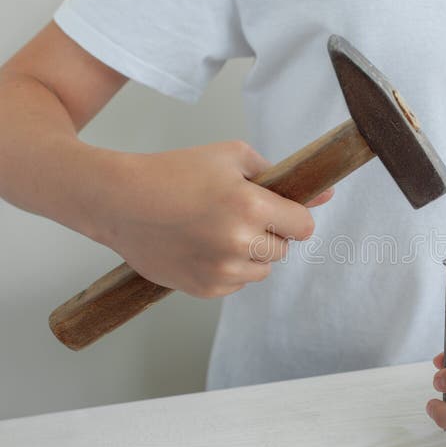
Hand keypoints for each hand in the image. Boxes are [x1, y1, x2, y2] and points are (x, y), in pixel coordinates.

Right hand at [94, 141, 332, 297]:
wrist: (120, 201)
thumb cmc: (175, 172)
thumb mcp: (232, 157)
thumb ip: (281, 176)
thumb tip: (326, 194)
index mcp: (250, 207)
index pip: (304, 226)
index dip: (293, 216)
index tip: (279, 210)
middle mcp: (239, 243)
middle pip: (284, 250)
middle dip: (270, 234)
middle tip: (239, 216)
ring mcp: (221, 271)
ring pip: (263, 270)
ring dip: (251, 254)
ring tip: (218, 231)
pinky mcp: (205, 289)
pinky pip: (237, 284)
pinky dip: (228, 270)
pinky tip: (203, 247)